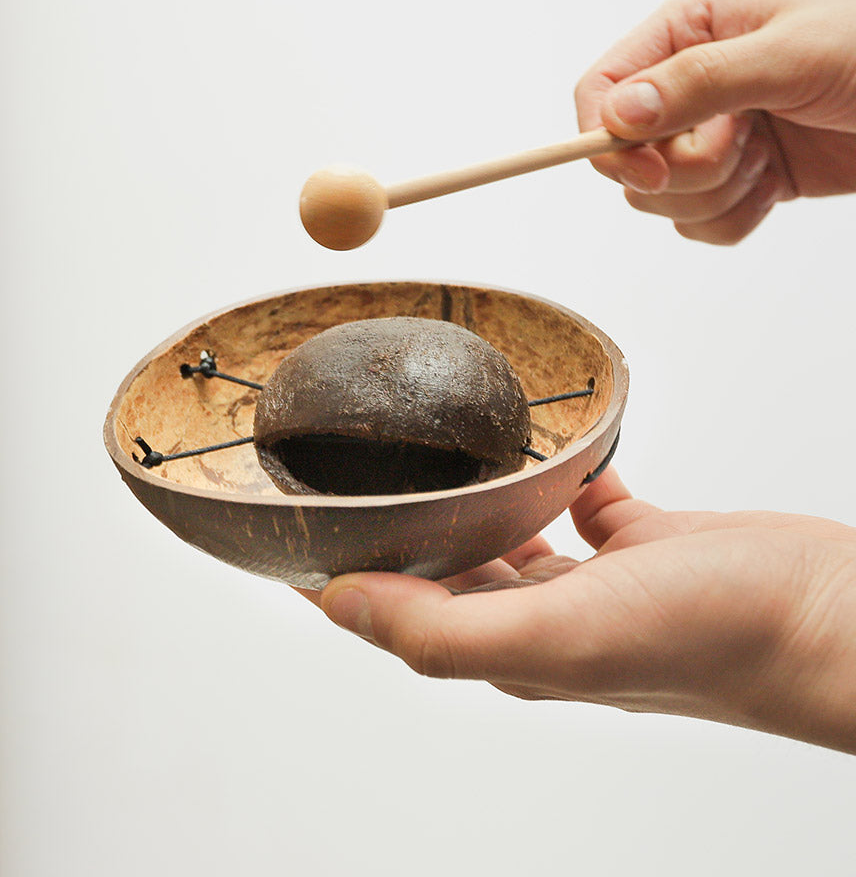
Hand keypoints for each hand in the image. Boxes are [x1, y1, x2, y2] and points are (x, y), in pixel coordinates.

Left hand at [317, 467, 855, 752]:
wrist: (826, 616)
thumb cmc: (705, 636)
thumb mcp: (558, 634)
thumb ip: (442, 627)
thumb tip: (339, 603)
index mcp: (509, 647)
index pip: (396, 612)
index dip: (339, 576)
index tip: (293, 528)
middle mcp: (542, 619)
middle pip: (442, 572)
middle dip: (396, 531)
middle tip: (357, 473)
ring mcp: (594, 582)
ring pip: (507, 538)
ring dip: (470, 503)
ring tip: (436, 454)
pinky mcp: (641, 542)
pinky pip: (580, 507)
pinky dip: (558, 480)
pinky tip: (548, 448)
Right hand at [575, 0, 855, 243]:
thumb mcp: (790, 55)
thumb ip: (700, 81)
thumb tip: (619, 116)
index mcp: (688, 33)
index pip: (601, 93)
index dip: (609, 141)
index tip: (650, 168)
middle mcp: (688, 86)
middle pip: (626, 160)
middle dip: (684, 171)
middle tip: (745, 143)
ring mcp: (710, 136)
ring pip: (660, 199)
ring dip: (716, 192)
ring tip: (769, 154)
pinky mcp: (736, 179)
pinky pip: (697, 224)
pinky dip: (735, 218)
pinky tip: (775, 184)